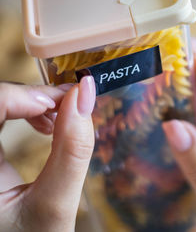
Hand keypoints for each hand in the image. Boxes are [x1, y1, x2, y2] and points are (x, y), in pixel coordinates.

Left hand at [0, 77, 95, 231]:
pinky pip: (2, 115)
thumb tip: (85, 94)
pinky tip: (47, 125)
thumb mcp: (56, 203)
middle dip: (33, 97)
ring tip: (61, 118)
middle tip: (69, 106)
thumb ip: (73, 150)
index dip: (23, 96)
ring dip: (32, 103)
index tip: (62, 103)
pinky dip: (28, 112)